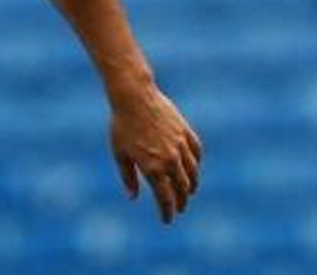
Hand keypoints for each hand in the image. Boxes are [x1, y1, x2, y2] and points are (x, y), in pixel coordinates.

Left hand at [110, 83, 201, 223]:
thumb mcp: (119, 153)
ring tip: (188, 191)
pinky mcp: (186, 132)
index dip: (167, 212)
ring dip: (191, 185)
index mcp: (153, 168)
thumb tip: (134, 197)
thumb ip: (128, 177)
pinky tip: (194, 167)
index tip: (167, 220)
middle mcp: (170, 160)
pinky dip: (196, 163)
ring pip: (193, 173)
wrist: (134, 96)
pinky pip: (196, 153)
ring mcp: (181, 146)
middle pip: (182, 189)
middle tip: (179, 208)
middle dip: (181, 202)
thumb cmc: (122, 125)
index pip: (165, 199)